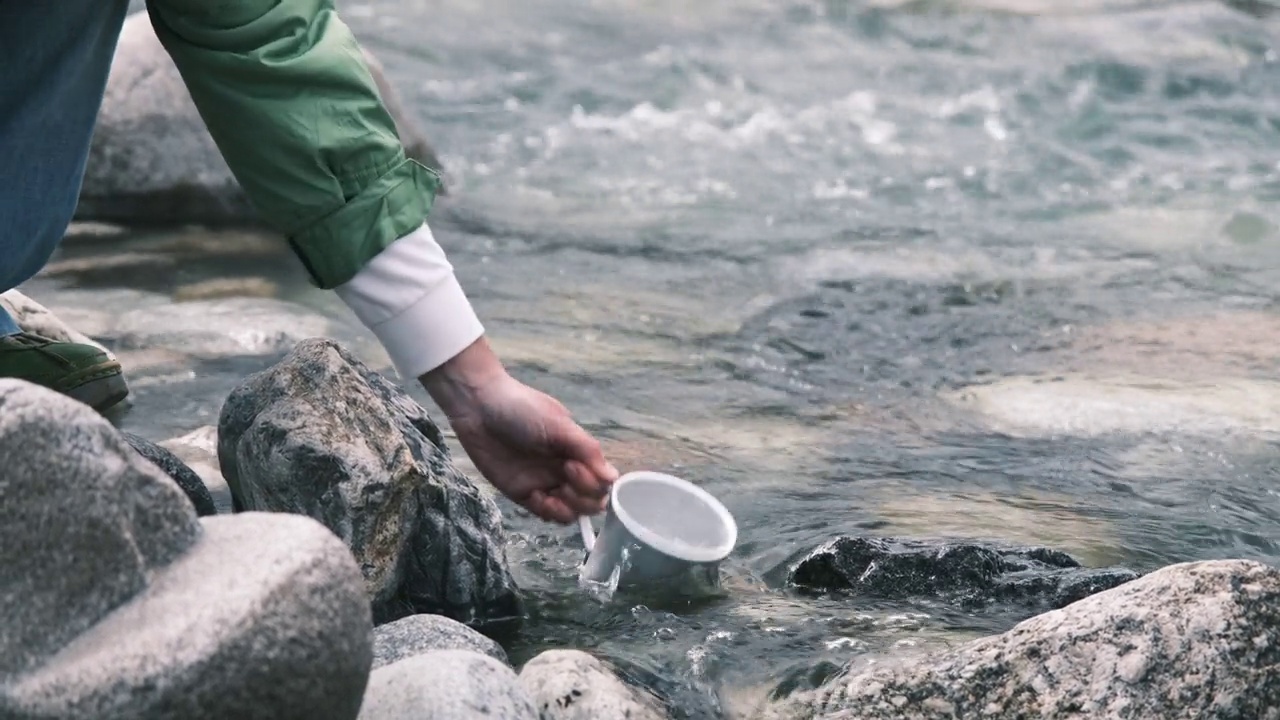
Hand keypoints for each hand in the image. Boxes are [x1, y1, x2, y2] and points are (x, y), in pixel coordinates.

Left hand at [421, 338, 618, 523]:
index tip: (574, 465)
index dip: (595, 483)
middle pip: (591, 502)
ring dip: (568, 508)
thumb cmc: (523, 409)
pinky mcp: (524, 494)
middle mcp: (566, 471)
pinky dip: (548, 511)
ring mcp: (546, 484)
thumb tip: (613, 478)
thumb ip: (588, 450)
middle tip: (565, 473)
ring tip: (551, 492)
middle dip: (584, 497)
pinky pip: (546, 514)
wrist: (480, 407)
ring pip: (571, 513)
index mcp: (578, 452)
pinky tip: (536, 495)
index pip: (602, 482)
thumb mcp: (560, 425)